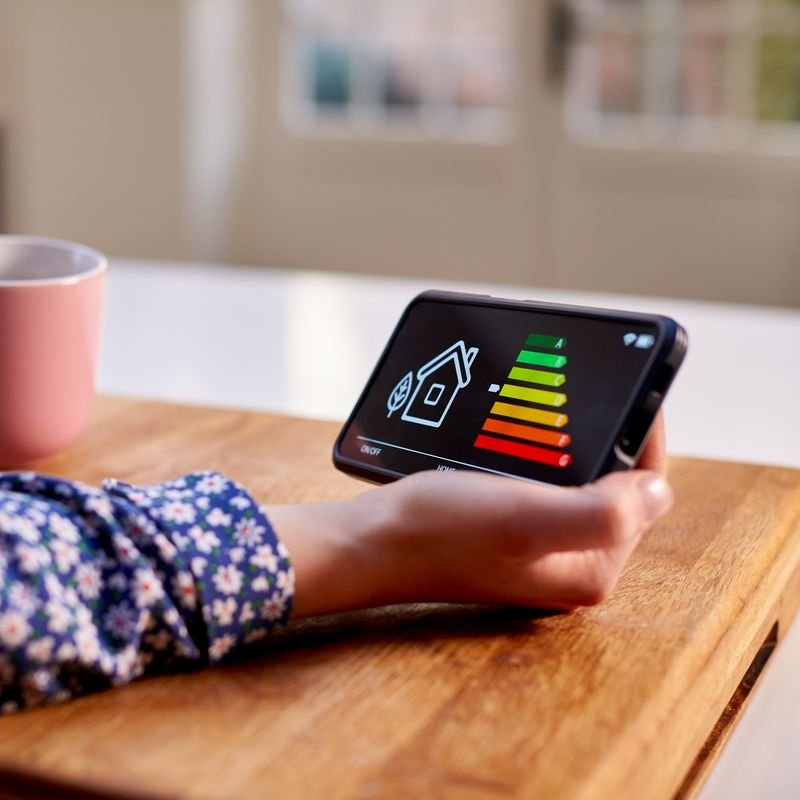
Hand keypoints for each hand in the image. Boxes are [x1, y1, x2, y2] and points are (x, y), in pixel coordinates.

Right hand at [269, 415, 671, 615]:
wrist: (365, 542)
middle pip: (612, 484)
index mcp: (588, 568)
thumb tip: (657, 489)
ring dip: (568, 441)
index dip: (642, 436)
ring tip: (550, 405)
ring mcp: (533, 549)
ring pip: (575, 479)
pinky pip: (539, 481)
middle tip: (584, 391)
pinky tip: (515, 433)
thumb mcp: (525, 518)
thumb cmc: (437, 532)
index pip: (644, 492)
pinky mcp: (503, 532)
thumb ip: (602, 511)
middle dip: (603, 436)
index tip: (630, 387)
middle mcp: (567, 563)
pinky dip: (535, 453)